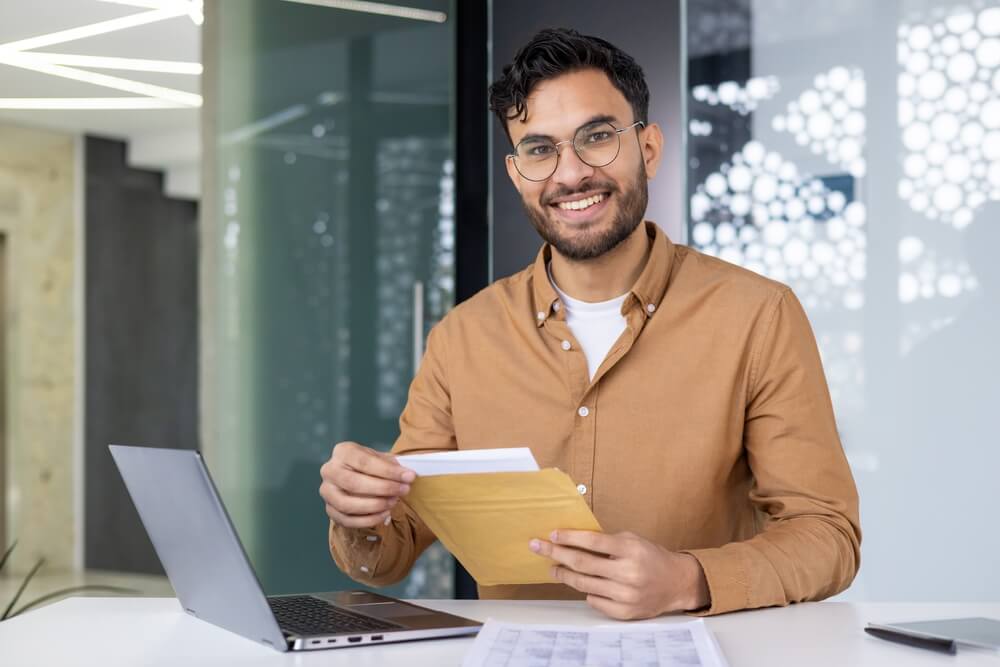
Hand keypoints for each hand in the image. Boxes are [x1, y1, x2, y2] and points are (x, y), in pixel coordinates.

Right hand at [319, 442, 415, 527]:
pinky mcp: (330, 510)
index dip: (388, 471)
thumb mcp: (380, 458)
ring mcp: (327, 492)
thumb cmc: (369, 465)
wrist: (354, 476)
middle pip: (353, 483)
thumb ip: (392, 465)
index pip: (364, 462)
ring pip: (347, 504)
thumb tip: (407, 475)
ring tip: (394, 501)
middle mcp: (330, 470)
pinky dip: (368, 519)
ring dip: (375, 505)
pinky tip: (385, 513)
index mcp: (343, 452)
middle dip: (383, 488)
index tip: (409, 476)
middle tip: (404, 490)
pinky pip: (348, 520)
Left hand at [529, 530, 709, 619]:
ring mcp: (626, 595)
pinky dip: (585, 592)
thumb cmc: (650, 557)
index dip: (569, 537)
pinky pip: (594, 601)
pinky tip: (581, 584)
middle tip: (538, 547)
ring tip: (553, 567)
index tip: (552, 534)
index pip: (592, 541)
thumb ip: (606, 542)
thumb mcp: (632, 540)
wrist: (676, 582)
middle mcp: (628, 573)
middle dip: (556, 553)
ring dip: (564, 574)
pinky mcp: (624, 612)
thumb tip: (572, 540)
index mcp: (630, 550)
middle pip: (582, 564)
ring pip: (583, 584)